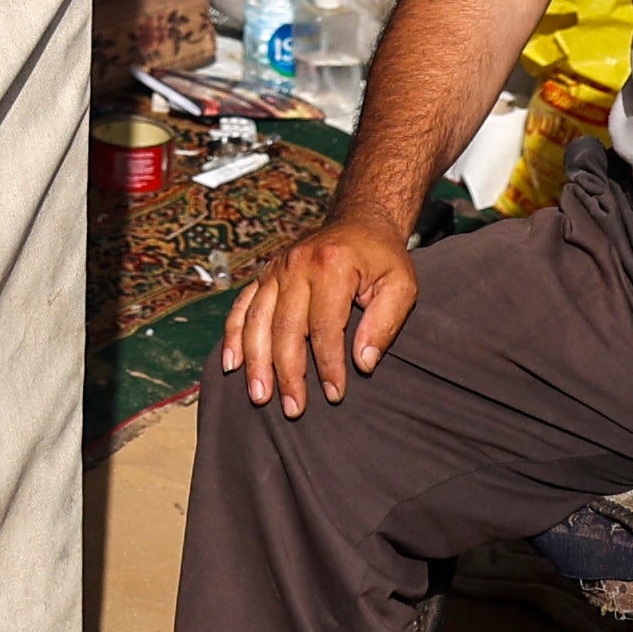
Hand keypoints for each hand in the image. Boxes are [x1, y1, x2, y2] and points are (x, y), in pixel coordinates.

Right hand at [221, 218, 417, 416]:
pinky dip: (234, 336)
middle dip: (288, 373)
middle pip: (285, 328)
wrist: (359, 222)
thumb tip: (363, 364)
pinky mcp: (264, 274)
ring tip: (260, 397)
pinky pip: (242, 307)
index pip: (324, 327)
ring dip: (256, 363)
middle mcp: (297, 265)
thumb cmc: (383, 260)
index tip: (335, 394)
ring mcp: (275, 269)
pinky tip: (232, 364)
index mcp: (331, 266)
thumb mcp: (401, 286)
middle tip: (294, 409)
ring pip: (257, 321)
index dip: (328, 365)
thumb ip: (385, 324)